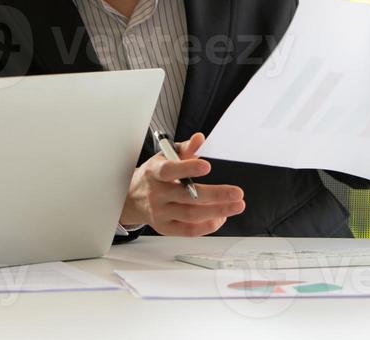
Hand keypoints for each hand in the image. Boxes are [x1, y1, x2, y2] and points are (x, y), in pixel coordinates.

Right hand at [120, 132, 244, 235]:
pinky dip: (207, 225)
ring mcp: (160, 213)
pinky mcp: (165, 228)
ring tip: (236, 205)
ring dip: (217, 211)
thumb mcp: (165, 157)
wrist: (132, 198)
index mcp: (154, 173)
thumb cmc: (154, 175)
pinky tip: (221, 217)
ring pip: (191, 215)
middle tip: (237, 193)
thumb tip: (200, 139)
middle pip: (187, 197)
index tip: (207, 166)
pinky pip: (189, 230)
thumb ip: (185, 148)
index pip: (170, 171)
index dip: (188, 168)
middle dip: (216, 195)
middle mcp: (156, 194)